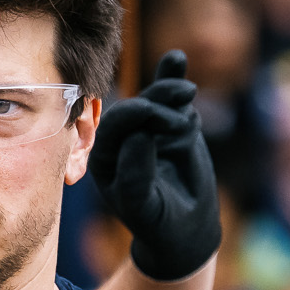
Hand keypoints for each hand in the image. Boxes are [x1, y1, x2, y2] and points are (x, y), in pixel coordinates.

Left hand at [89, 51, 221, 281]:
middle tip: (181, 113)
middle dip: (157, 101)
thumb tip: (141, 133)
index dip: (137, 115)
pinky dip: (173, 81)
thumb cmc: (157, 221)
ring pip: (158, 100)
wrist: (184, 229)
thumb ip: (136, 173)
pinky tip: (176, 60)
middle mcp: (123, 139)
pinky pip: (173, 101)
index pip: (115, 124)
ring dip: (169, 90)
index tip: (160, 120)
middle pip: (137, 106)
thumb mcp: (142, 205)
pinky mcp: (174, 127)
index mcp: (104, 156)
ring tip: (185, 91)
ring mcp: (150, 130)